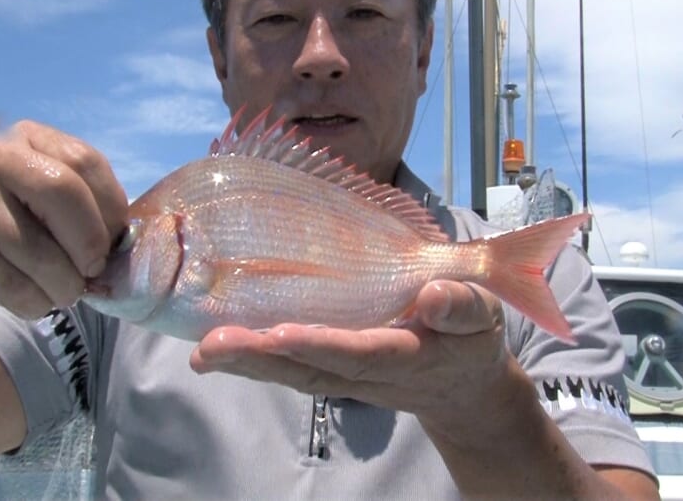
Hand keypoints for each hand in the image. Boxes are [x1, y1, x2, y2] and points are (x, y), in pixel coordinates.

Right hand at [0, 121, 128, 319]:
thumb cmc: (9, 235)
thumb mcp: (49, 207)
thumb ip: (86, 209)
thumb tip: (127, 242)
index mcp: (29, 137)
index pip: (88, 163)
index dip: (112, 209)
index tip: (113, 242)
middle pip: (66, 193)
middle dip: (90, 244)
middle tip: (91, 272)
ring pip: (45, 253)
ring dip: (64, 287)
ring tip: (57, 290)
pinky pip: (17, 285)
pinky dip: (35, 302)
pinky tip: (24, 296)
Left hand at [189, 281, 520, 434]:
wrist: (463, 388)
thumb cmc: (472, 339)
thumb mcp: (484, 318)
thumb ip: (463, 306)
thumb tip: (434, 294)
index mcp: (407, 356)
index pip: (361, 351)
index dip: (323, 343)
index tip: (283, 334)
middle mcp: (368, 371)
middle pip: (308, 366)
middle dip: (259, 357)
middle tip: (210, 348)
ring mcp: (345, 375)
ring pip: (289, 371)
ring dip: (243, 362)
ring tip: (199, 351)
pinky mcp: (330, 369)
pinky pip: (286, 367)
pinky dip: (249, 360)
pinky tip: (211, 349)